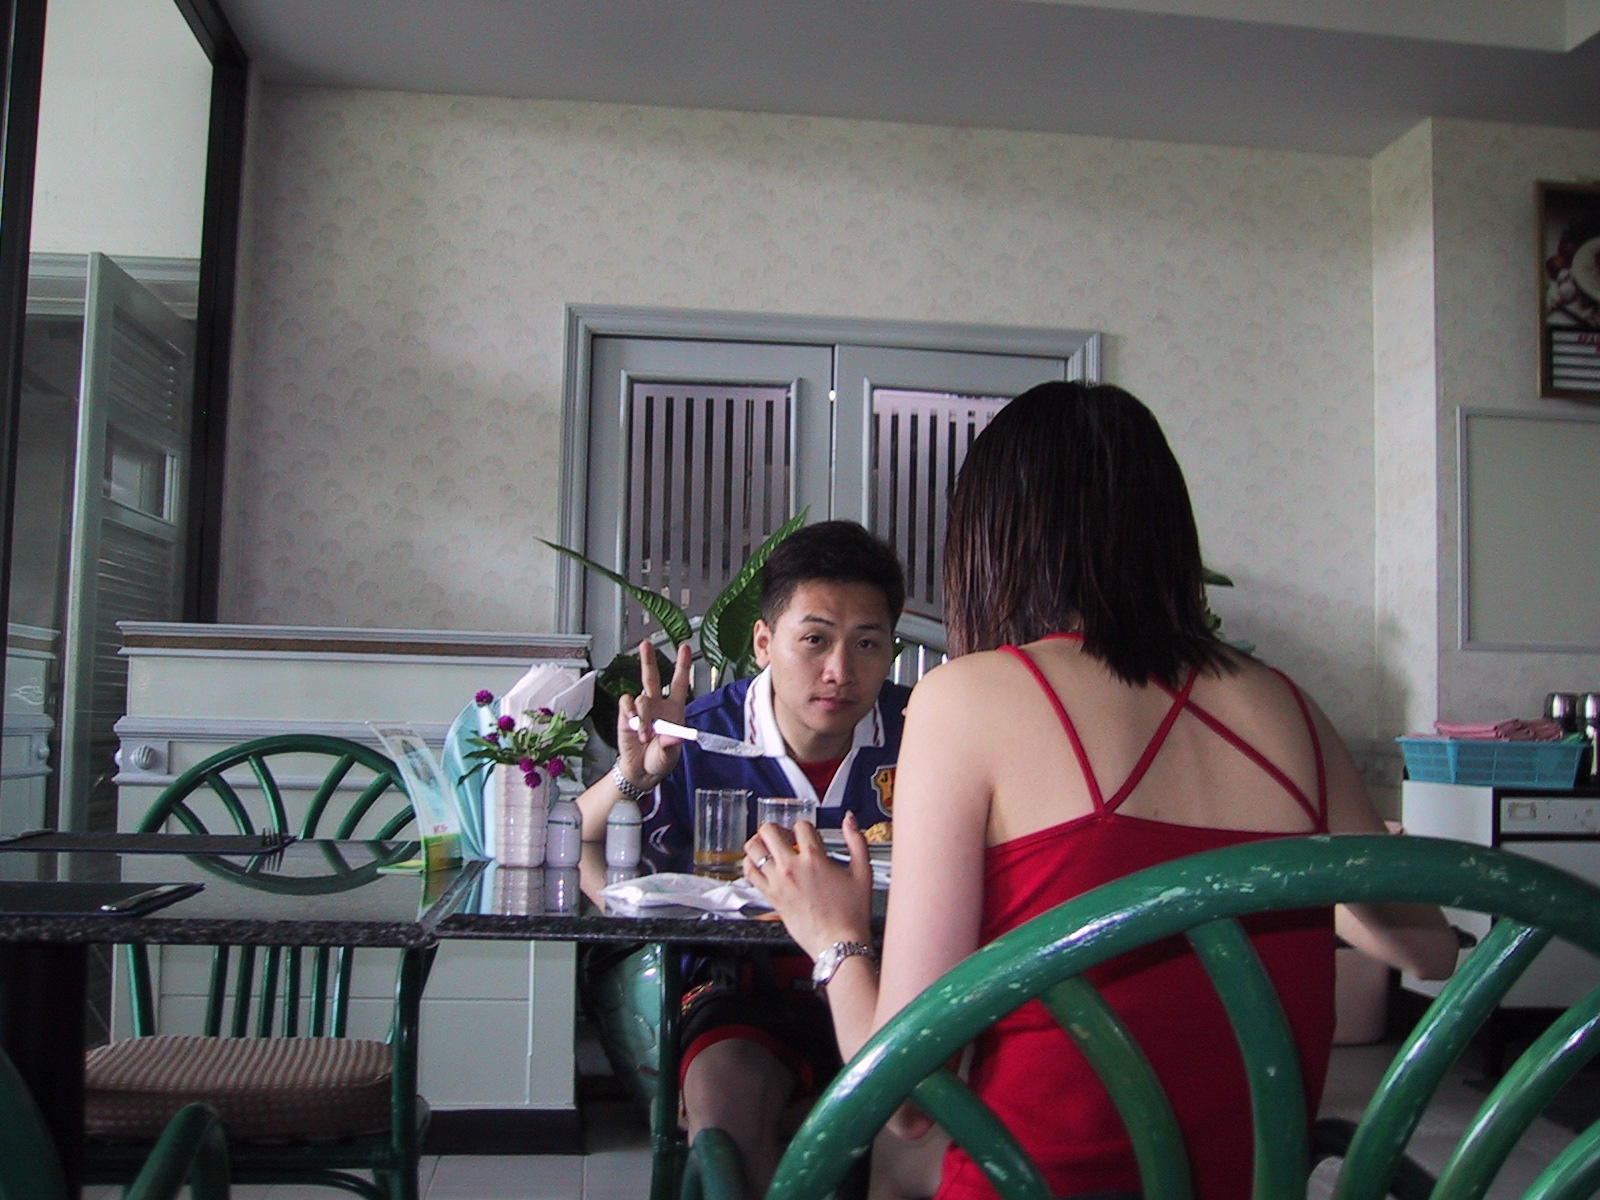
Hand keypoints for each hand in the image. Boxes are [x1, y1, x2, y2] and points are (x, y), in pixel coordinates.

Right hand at [614, 641, 692, 791]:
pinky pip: (626, 704)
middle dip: (648, 659)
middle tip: (645, 644)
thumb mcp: (669, 757)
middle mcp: (657, 705)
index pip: (679, 683)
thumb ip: (670, 747)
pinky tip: (631, 722)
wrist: (640, 771)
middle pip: (652, 676)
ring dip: (643, 717)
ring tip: (644, 735)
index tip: (684, 648)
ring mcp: (640, 709)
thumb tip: (672, 737)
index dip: (682, 665)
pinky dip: (629, 712)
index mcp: (674, 710)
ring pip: (641, 697)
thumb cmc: (659, 761)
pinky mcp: (625, 715)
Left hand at [744, 812, 872, 960]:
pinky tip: (760, 864)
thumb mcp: (863, 872)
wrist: (839, 944)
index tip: (810, 837)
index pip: (801, 826)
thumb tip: (849, 820)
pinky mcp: (770, 897)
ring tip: (770, 847)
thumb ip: (856, 841)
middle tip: (785, 836)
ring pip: (753, 849)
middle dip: (777, 828)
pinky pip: (749, 873)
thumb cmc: (851, 913)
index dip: (807, 828)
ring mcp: (777, 883)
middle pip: (768, 831)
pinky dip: (750, 863)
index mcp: (814, 859)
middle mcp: (791, 868)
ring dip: (760, 843)